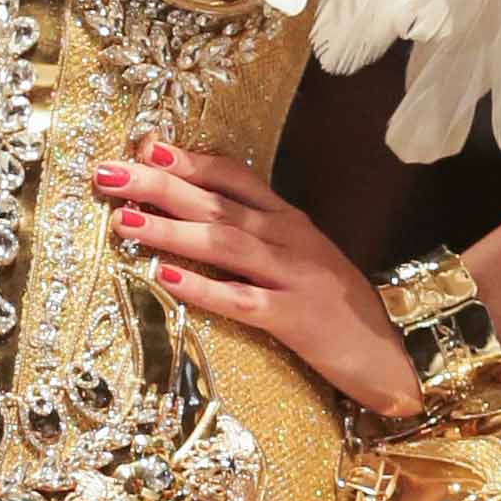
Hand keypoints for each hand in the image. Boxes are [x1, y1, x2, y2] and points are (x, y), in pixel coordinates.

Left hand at [92, 141, 424, 417]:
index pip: (234, 176)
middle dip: (159, 186)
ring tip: (123, 221)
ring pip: (224, 244)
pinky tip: (166, 277)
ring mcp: (292, 277)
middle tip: (108, 175)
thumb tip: (199, 212)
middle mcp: (289, 239)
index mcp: (289, 220)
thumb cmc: (336, 307)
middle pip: (216, 203)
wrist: (391, 354)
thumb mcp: (301, 257)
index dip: (187, 160)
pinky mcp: (292, 320)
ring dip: (170, 230)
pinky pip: (240, 300)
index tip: (141, 146)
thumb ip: (257, 232)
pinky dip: (202, 287)